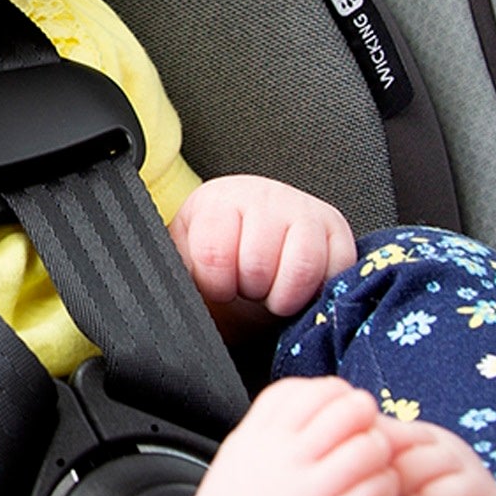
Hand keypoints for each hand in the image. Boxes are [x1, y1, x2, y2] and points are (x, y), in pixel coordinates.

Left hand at [170, 176, 356, 340]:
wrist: (250, 257)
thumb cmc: (216, 263)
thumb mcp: (185, 264)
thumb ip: (175, 273)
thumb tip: (159, 301)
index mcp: (218, 201)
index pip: (215, 252)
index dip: (218, 285)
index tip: (219, 285)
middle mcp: (264, 195)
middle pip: (259, 264)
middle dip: (250, 290)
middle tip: (247, 287)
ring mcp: (304, 209)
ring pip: (301, 267)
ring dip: (283, 295)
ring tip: (271, 289)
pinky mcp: (337, 229)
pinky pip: (336, 270)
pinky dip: (317, 292)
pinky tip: (299, 287)